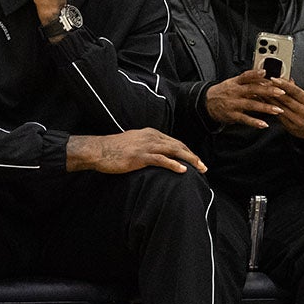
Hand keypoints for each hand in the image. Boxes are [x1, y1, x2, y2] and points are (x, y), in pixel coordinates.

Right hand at [67, 128, 206, 174]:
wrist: (98, 150)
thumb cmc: (113, 149)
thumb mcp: (133, 143)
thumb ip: (145, 146)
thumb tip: (155, 155)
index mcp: (150, 133)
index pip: (174, 141)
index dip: (187, 151)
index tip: (196, 160)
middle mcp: (150, 136)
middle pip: (178, 145)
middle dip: (193, 156)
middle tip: (204, 167)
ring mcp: (146, 146)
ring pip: (174, 151)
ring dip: (190, 160)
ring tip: (200, 168)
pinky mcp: (140, 156)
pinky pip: (161, 160)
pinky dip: (174, 165)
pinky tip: (183, 170)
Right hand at [205, 69, 285, 128]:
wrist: (207, 103)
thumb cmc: (225, 92)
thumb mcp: (233, 82)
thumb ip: (248, 80)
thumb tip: (265, 76)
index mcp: (235, 82)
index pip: (246, 76)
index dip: (255, 74)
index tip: (266, 73)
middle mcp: (235, 92)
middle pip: (252, 90)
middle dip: (268, 91)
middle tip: (281, 93)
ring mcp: (233, 104)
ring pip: (251, 105)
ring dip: (265, 108)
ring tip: (278, 110)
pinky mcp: (232, 115)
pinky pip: (245, 119)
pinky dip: (255, 122)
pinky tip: (264, 124)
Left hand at [266, 78, 303, 139]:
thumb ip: (297, 91)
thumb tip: (287, 79)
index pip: (296, 92)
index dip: (284, 85)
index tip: (274, 79)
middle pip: (286, 100)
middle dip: (273, 91)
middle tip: (262, 83)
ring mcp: (297, 121)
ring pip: (280, 108)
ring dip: (269, 99)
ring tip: (260, 91)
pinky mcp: (290, 127)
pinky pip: (278, 116)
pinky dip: (270, 108)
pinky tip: (263, 102)